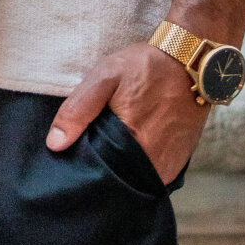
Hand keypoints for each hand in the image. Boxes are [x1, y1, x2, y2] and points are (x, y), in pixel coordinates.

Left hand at [46, 42, 210, 183]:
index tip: (75, 160)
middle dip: (104, 173)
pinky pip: (153, 177)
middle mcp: (153, 162)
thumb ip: (78, 109)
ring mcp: (169, 166)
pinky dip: (140, 169)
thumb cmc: (144, 68)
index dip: (85, 169)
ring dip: (123, 172)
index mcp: (131, 143)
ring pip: (136, 181)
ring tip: (111, 152)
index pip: (100, 174)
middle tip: (93, 154)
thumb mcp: (105, 77)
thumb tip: (55, 144)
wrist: (190, 63)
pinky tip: (130, 152)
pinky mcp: (179, 164)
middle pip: (119, 180)